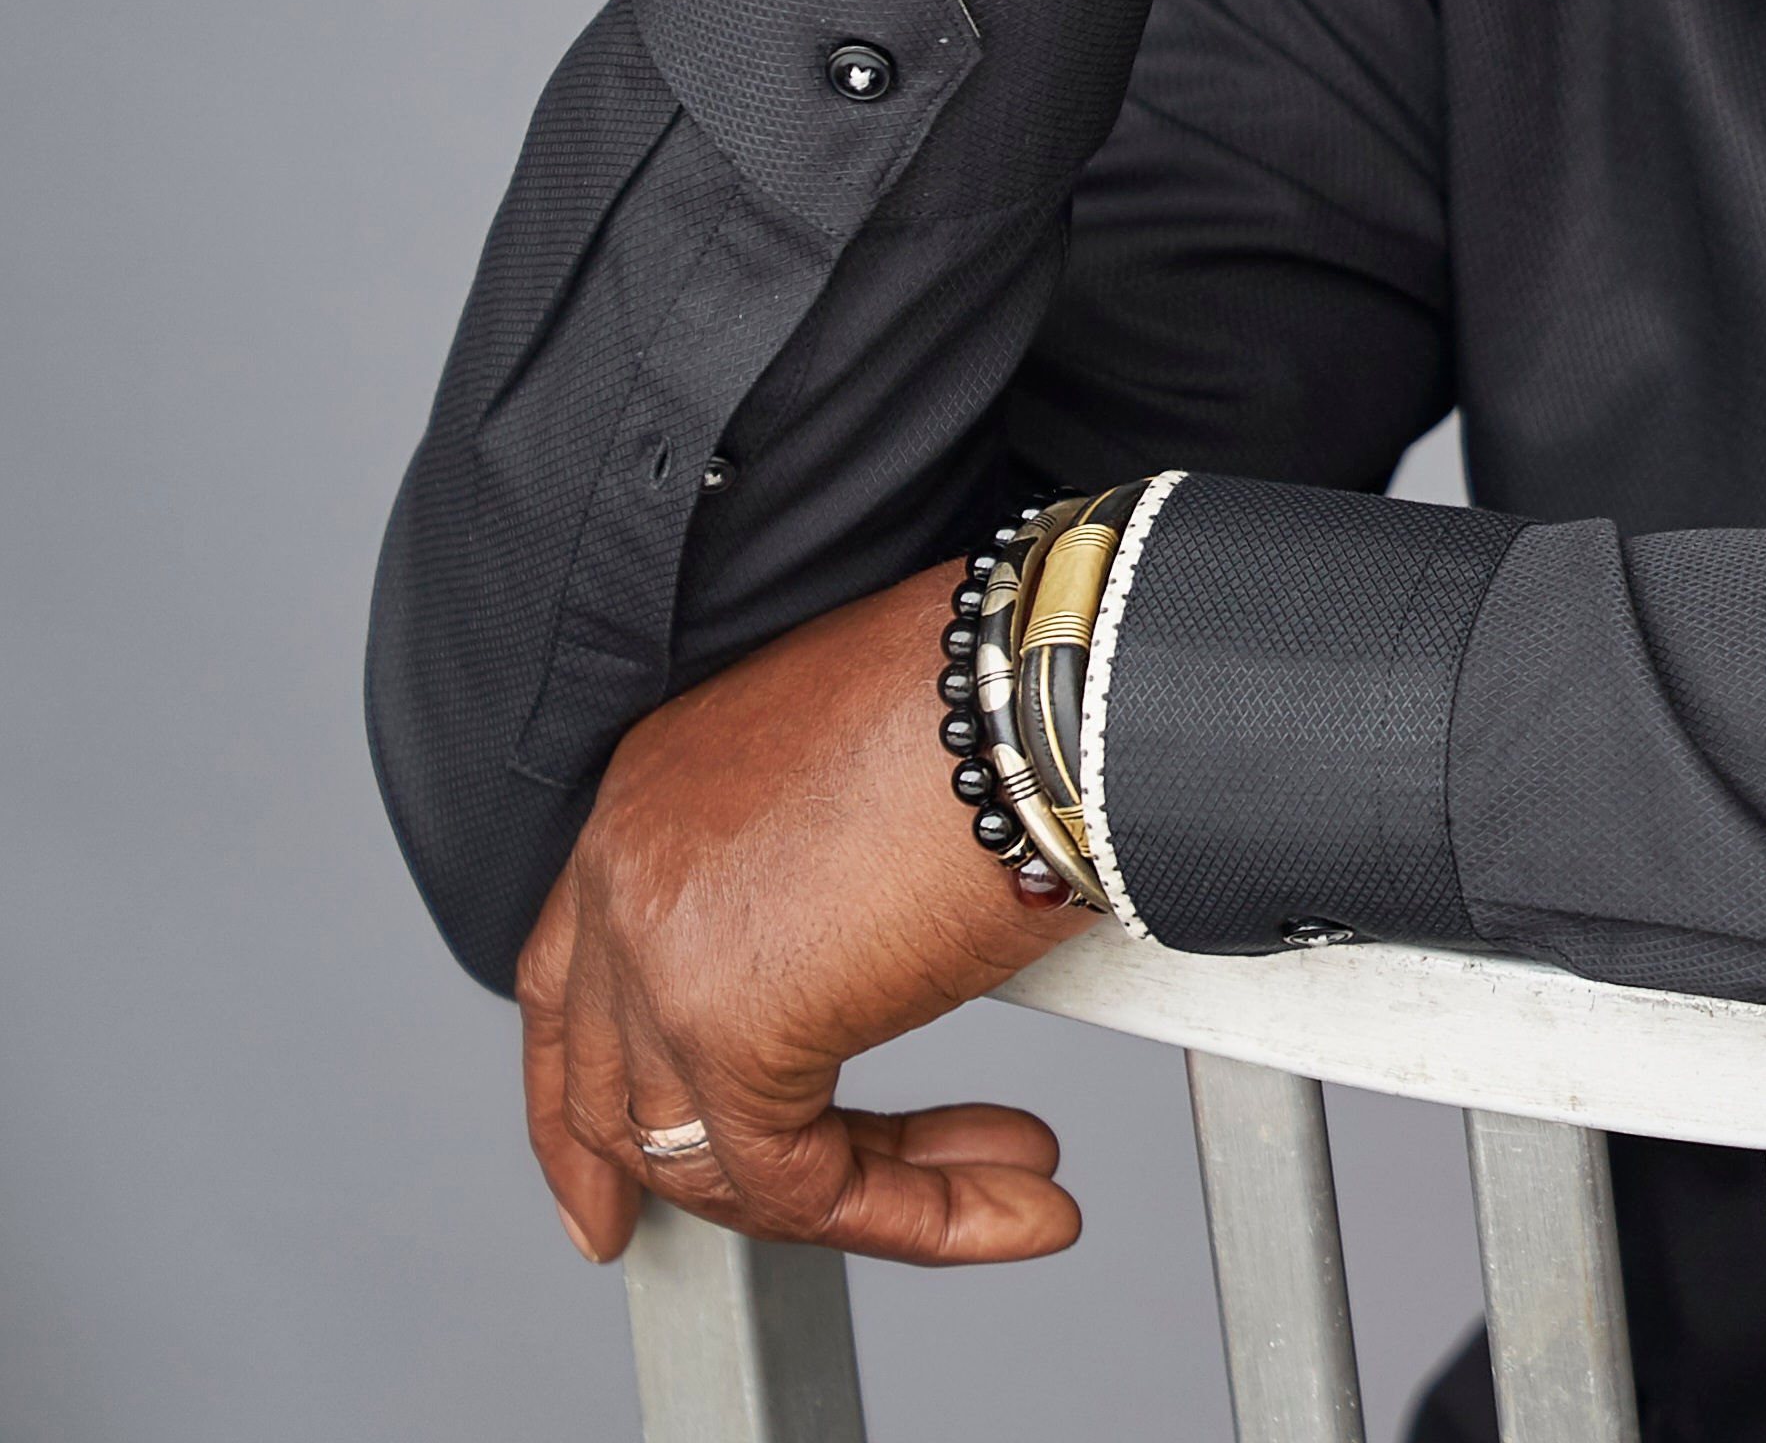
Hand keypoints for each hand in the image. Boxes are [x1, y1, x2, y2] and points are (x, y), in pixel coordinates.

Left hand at [518, 573, 1087, 1266]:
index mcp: (649, 798)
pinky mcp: (731, 1027)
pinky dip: (908, 1220)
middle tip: (817, 1226)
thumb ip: (826, 886)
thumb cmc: (1009, 698)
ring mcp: (660, 954)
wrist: (1050, 681)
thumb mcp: (875, 788)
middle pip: (618, 1089)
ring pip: (709, 1155)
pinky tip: (1009, 1204)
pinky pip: (796, 1184)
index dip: (585, 1106)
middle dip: (699, 1192)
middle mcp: (625, 870)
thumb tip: (883, 968)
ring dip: (873, 1198)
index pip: (572, 985)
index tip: (610, 1190)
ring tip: (1007, 1192)